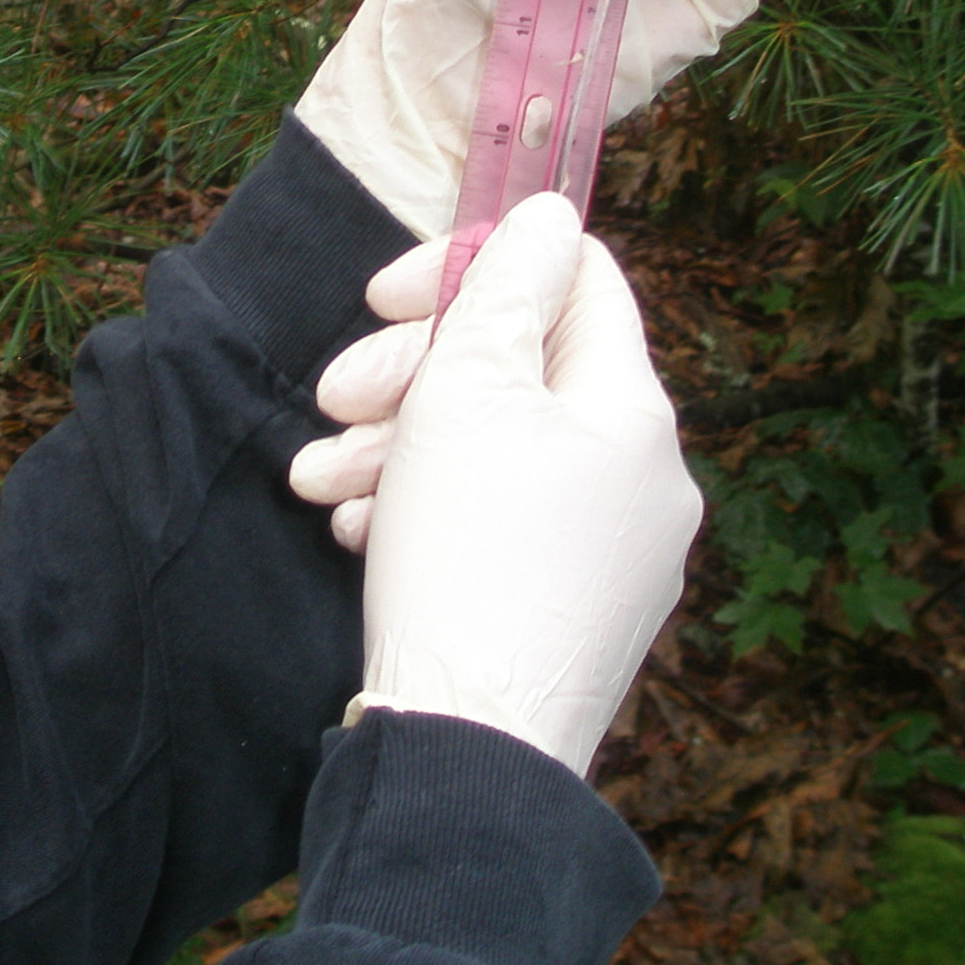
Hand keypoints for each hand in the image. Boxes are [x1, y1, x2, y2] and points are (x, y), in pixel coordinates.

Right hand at [330, 193, 700, 776]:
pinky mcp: (570, 613)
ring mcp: (613, 555)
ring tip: (322, 479)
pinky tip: (359, 532)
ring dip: (399, 445)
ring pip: (498, 453)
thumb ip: (505, 289)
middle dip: (413, 371)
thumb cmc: (466, 558)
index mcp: (634, 413)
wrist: (467, 751)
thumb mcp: (467, 390)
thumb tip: (553, 213)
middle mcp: (643, 480)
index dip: (478, 265)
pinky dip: (427, 511)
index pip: (579, 281)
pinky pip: (499, 525)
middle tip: (335, 392)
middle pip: (523, 371)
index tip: (390, 293)